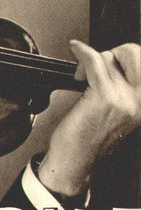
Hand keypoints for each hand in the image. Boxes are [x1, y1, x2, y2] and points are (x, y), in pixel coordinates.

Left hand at [38, 40, 140, 197]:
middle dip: (111, 53)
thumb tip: (112, 59)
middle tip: (94, 67)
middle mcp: (140, 102)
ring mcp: (124, 99)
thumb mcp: (116, 112)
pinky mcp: (104, 96)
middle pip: (133, 53)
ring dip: (90, 60)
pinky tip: (75, 49)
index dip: (124, 56)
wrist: (75, 160)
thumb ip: (122, 88)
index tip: (110, 60)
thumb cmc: (89, 136)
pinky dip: (81, 51)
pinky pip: (94, 60)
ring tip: (81, 75)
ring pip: (108, 58)